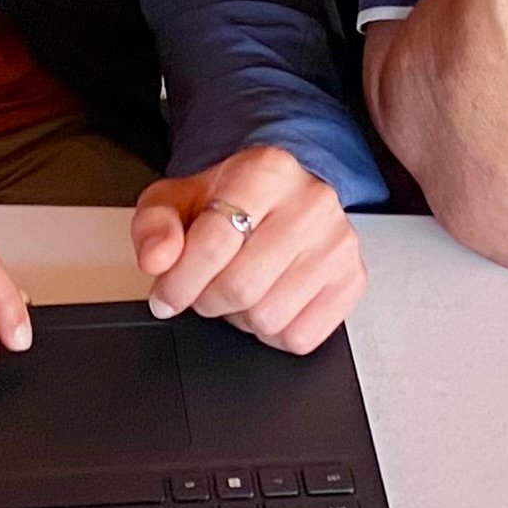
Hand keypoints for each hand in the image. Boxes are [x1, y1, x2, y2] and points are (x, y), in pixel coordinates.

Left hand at [132, 146, 360, 352]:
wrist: (274, 199)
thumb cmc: (226, 202)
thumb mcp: (176, 200)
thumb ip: (155, 225)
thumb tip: (158, 259)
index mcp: (266, 171)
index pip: (215, 243)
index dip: (179, 282)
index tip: (165, 296)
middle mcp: (311, 202)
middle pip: (242, 286)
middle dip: (208, 300)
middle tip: (202, 290)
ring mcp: (338, 242)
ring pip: (270, 317)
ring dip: (240, 317)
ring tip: (238, 289)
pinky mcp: (352, 279)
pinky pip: (301, 336)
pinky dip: (272, 333)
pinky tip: (267, 301)